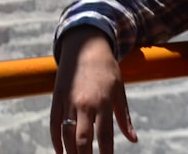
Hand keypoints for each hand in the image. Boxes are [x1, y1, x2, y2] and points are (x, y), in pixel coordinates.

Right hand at [49, 27, 137, 153]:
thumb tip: (133, 140)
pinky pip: (54, 123)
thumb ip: (124, 117)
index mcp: (104, 102)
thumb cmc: (106, 69)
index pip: (105, 137)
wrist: (84, 45)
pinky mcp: (57, 98)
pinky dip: (55, 140)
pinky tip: (60, 152)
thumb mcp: (119, 90)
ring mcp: (68, 101)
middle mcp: (85, 103)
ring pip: (66, 134)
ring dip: (70, 152)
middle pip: (83, 139)